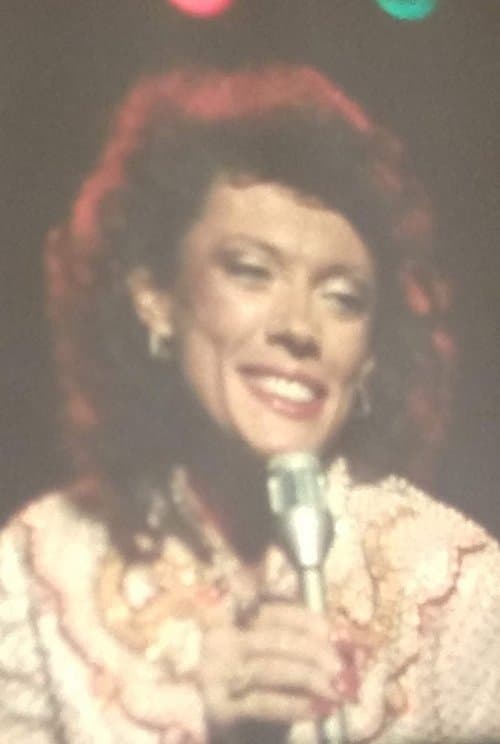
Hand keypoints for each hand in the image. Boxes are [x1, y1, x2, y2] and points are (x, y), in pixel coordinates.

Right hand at [199, 601, 356, 733]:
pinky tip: (318, 709)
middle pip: (274, 636)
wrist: (241, 734)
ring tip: (337, 690)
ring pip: (269, 668)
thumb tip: (349, 640)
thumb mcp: (286, 658)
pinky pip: (262, 702)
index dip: (305, 618)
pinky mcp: (219, 707)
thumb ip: (309, 644)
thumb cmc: (267, 686)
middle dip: (315, 651)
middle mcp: (219, 637)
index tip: (334, 633)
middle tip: (343, 668)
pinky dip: (294, 705)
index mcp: (236, 615)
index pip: (274, 608)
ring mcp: (215, 672)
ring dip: (309, 678)